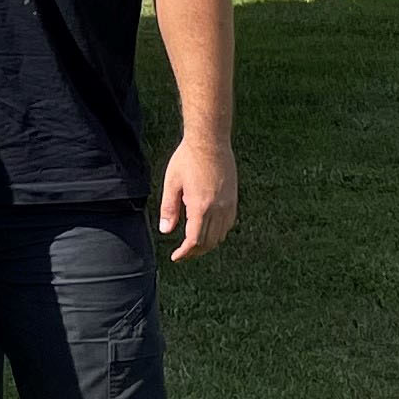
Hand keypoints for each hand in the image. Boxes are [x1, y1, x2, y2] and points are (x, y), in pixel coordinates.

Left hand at [159, 136, 237, 259]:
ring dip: (207, 244)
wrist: (210, 141)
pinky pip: (228, 224)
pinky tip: (207, 229)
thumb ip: (169, 209)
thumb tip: (165, 231)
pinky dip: (218, 233)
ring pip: (220, 236)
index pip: (194, 241)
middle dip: (194, 251)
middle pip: (208, 242)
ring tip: (193, 244)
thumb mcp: (172, 183)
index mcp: (201, 206)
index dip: (185, 253)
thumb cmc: (187, 159)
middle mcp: (218, 209)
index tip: (176, 257)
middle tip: (182, 253)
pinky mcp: (233, 199)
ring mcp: (228, 204)